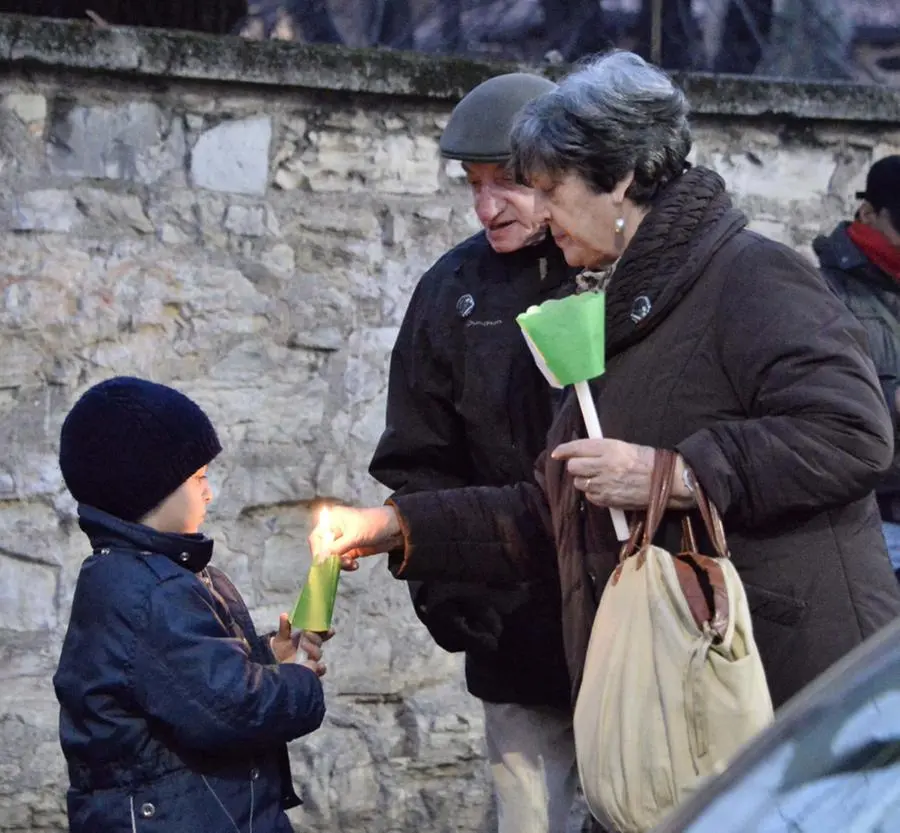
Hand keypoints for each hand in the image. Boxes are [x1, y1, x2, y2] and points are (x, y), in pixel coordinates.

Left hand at [270, 613, 332, 676]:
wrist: (275, 665)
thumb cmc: (281, 650)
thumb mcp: (282, 637)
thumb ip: (284, 627)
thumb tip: (284, 614)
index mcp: (308, 639)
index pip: (321, 634)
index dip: (327, 631)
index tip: (330, 630)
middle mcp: (312, 648)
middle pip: (319, 642)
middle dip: (315, 637)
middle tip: (307, 633)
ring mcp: (311, 660)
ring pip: (318, 654)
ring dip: (313, 649)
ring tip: (303, 645)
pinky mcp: (310, 671)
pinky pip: (320, 670)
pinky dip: (320, 667)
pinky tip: (316, 665)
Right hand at [314, 505, 402, 570]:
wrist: (396, 529)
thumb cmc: (375, 524)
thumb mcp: (354, 536)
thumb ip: (336, 549)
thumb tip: (320, 560)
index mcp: (332, 519)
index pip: (316, 538)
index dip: (318, 551)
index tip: (324, 563)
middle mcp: (335, 529)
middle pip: (323, 549)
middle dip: (331, 559)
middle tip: (343, 563)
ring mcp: (342, 540)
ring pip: (332, 557)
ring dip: (339, 563)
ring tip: (351, 564)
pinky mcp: (350, 549)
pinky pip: (342, 561)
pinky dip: (346, 565)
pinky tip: (355, 565)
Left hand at [551, 439, 694, 509]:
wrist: (667, 482)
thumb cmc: (649, 461)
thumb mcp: (625, 447)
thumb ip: (602, 449)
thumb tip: (580, 451)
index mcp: (609, 448)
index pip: (578, 448)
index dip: (564, 450)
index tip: (557, 453)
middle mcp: (604, 466)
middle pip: (573, 467)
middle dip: (576, 466)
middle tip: (585, 466)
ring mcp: (605, 485)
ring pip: (579, 483)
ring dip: (584, 480)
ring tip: (599, 478)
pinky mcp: (609, 500)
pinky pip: (590, 497)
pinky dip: (594, 493)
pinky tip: (606, 489)